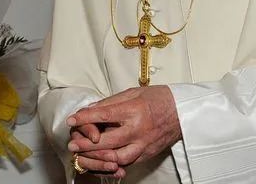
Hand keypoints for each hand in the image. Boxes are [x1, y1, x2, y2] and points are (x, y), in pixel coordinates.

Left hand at [66, 86, 181, 167]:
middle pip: (108, 141)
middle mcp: (139, 129)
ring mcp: (144, 144)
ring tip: (84, 154)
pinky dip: (113, 164)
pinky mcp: (148, 153)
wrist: (183, 111)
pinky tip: (101, 162)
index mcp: (134, 110)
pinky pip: (128, 163)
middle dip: (87, 144)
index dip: (85, 118)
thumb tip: (91, 110)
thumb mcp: (132, 93)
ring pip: (117, 157)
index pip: (104, 115)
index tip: (72, 120)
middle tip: (73, 143)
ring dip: (98, 157)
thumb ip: (110, 103)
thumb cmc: (158, 98)